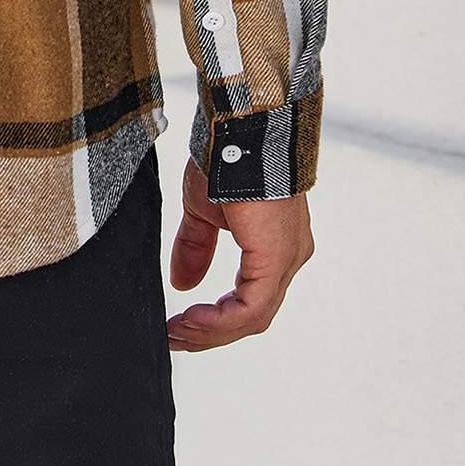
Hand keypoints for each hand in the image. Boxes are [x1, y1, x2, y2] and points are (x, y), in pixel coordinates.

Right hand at [166, 155, 314, 350]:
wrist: (239, 129)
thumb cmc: (226, 158)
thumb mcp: (203, 211)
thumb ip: (196, 248)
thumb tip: (183, 283)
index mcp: (274, 245)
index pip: (250, 299)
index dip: (215, 318)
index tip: (181, 323)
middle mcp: (289, 256)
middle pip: (252, 315)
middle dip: (210, 331)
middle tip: (175, 336)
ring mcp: (287, 259)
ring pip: (253, 317)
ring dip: (212, 331)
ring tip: (178, 332)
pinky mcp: (277, 259)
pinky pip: (252, 308)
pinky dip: (221, 320)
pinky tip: (192, 320)